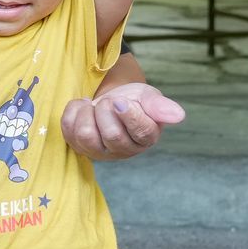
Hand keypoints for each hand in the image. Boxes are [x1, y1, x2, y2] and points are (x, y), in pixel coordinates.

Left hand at [61, 82, 184, 161]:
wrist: (110, 99)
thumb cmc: (133, 100)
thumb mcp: (148, 97)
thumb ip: (161, 106)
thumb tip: (179, 116)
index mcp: (146, 138)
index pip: (141, 132)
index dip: (129, 114)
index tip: (120, 100)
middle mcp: (124, 150)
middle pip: (112, 135)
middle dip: (107, 110)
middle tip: (109, 101)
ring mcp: (99, 151)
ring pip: (86, 135)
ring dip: (88, 112)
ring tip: (96, 106)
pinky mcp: (79, 146)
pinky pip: (68, 129)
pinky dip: (74, 110)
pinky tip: (85, 108)